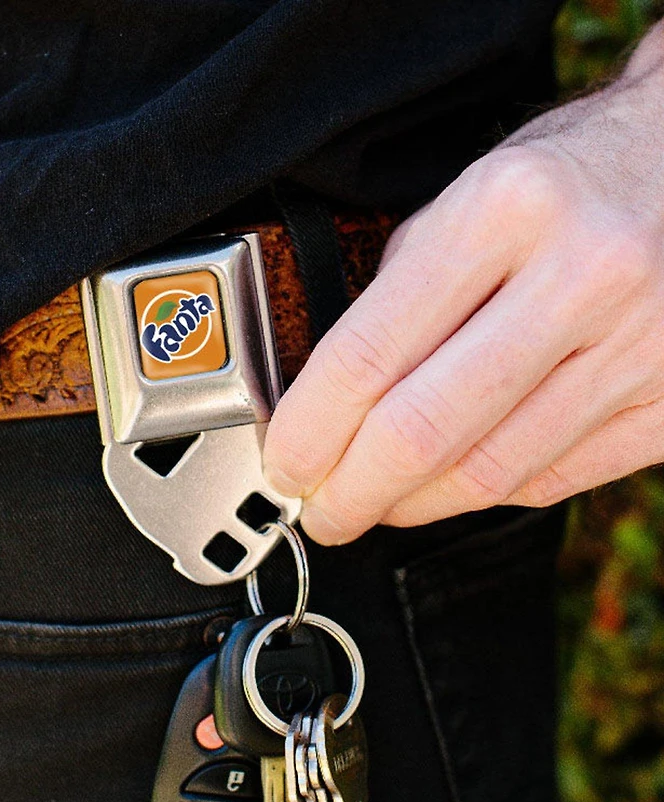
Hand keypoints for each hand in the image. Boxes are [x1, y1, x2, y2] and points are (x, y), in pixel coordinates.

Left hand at [263, 24, 663, 543]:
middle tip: (320, 511)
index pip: (368, 355)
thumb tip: (331, 405)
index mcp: (506, 209)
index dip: (308, 431)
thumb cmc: (570, 180)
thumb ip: (403, 294)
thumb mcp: (471, 197)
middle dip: (349, 492)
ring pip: (487, 473)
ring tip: (377, 502)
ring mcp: (637, 345)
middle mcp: (581, 276)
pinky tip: (449, 487)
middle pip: (423, 432)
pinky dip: (482, 495)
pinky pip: (551, 479)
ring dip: (412, 505)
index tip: (284, 465)